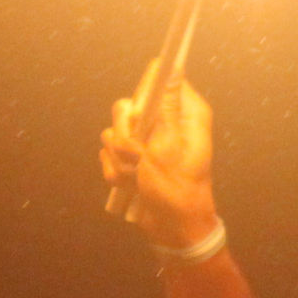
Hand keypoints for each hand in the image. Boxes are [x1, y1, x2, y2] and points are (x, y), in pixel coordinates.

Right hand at [99, 72, 218, 249]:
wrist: (172, 229)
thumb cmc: (176, 188)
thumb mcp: (169, 146)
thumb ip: (165, 108)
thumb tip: (173, 68)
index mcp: (187, 114)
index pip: (161, 79)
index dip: (144, 93)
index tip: (137, 116)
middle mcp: (168, 122)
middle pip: (129, 106)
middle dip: (124, 136)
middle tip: (136, 155)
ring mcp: (148, 141)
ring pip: (114, 133)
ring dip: (120, 159)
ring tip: (136, 176)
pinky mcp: (134, 158)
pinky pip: (110, 154)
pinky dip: (117, 171)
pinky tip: (130, 185)